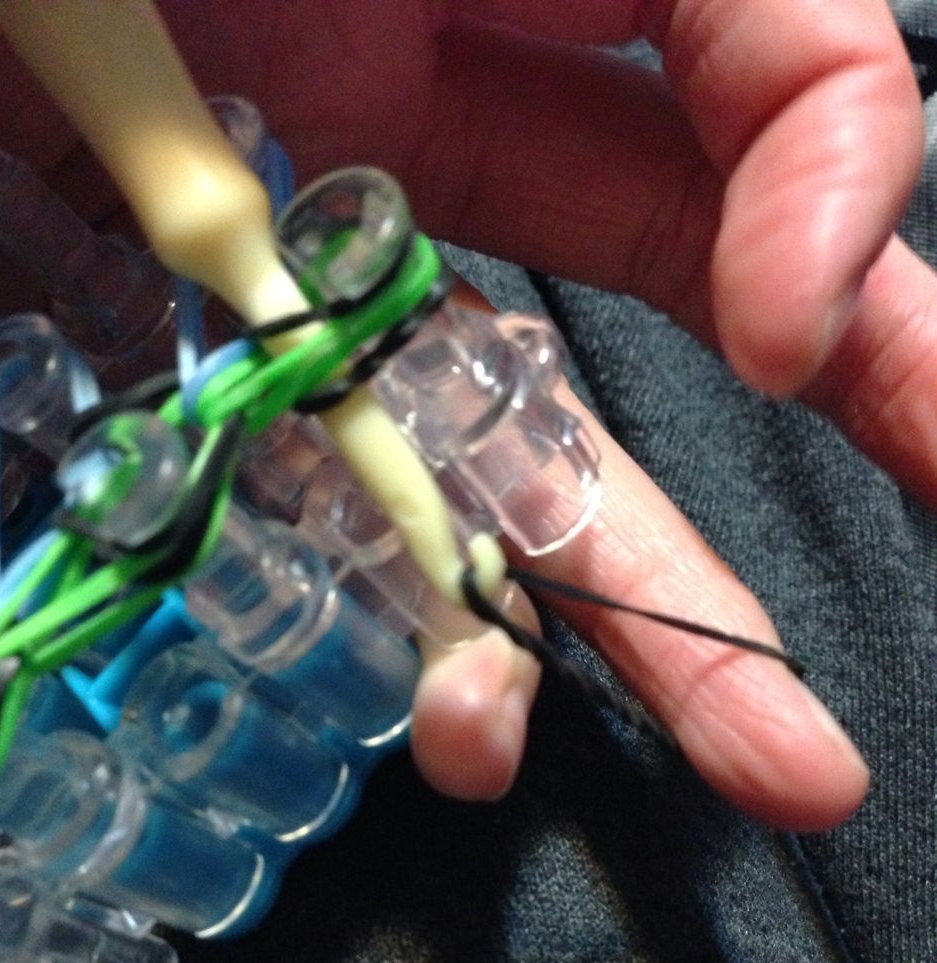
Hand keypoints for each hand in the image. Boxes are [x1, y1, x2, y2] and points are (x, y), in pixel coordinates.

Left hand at [0, 1, 931, 829]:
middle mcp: (439, 89)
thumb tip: (770, 271)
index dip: (828, 185)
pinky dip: (432, 614)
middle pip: (694, 256)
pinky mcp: (229, 359)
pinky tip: (474, 719)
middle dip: (867, 395)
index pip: (764, 51)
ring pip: (533, 430)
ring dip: (645, 603)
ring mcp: (336, 242)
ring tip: (775, 759)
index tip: (785, 342)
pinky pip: (368, 500)